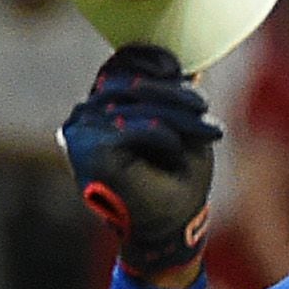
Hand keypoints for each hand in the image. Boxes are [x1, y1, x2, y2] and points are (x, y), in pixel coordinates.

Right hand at [61, 44, 222, 280]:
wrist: (168, 229)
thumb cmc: (175, 180)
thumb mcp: (182, 127)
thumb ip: (175, 94)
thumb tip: (187, 63)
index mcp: (101, 108)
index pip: (118, 66)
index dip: (147, 58)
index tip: (177, 68)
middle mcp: (84, 118)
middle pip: (129, 82)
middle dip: (173, 93)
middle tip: (204, 107)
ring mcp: (82, 132)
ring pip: (132, 102)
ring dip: (175, 114)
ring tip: (206, 130)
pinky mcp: (89, 149)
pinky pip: (130, 127)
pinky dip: (159, 133)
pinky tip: (174, 147)